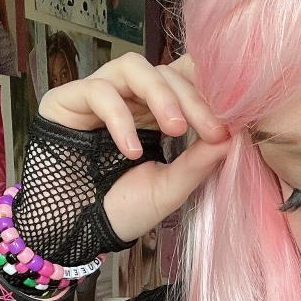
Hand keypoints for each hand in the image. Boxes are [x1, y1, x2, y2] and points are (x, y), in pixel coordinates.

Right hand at [38, 53, 231, 241]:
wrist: (74, 232)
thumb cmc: (121, 210)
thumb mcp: (169, 189)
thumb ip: (198, 162)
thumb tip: (233, 136)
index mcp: (154, 113)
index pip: (183, 78)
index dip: (207, 87)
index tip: (233, 114)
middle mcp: (127, 98)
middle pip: (165, 71)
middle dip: (192, 98)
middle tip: (210, 129)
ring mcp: (97, 95)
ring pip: (133, 67)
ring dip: (160, 94)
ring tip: (175, 130)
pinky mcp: (67, 99)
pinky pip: (99, 91)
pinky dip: (121, 118)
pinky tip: (130, 150)